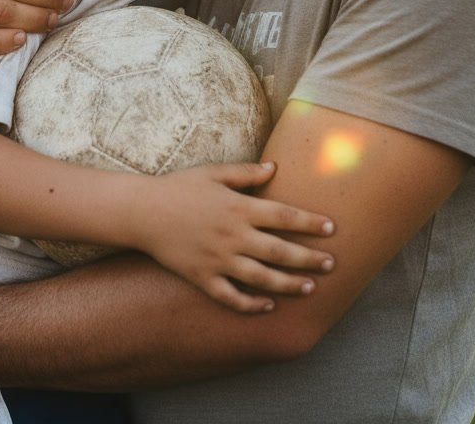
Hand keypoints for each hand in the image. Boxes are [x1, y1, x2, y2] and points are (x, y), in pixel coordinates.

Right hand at [132, 162, 334, 313]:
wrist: (142, 211)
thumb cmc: (179, 187)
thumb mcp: (213, 172)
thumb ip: (246, 173)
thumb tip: (275, 168)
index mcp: (238, 207)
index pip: (283, 215)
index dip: (310, 222)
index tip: (332, 227)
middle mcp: (232, 235)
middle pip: (280, 251)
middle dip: (309, 258)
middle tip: (332, 264)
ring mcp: (218, 260)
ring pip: (262, 278)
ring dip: (289, 284)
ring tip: (310, 288)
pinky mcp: (202, 277)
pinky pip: (231, 297)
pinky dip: (251, 304)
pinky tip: (268, 306)